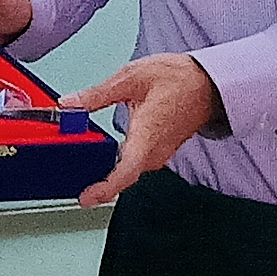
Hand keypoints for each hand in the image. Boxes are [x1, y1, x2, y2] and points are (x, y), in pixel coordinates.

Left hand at [61, 53, 225, 207]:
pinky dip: (120, 162)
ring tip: (85, 169)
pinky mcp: (161, 149)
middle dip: (100, 181)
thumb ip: (98, 94)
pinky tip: (106, 155)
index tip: (87, 198)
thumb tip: (69, 103)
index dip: (106, 188)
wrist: (207, 84)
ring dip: (110, 171)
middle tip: (75, 181)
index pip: (126, 171)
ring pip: (130, 169)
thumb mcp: (131, 77)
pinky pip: (137, 163)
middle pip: (124, 175)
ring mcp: (159, 152)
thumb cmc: (177, 78)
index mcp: (147, 134)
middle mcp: (154, 150)